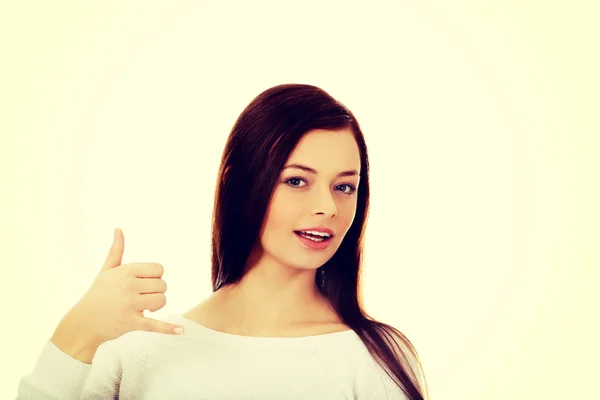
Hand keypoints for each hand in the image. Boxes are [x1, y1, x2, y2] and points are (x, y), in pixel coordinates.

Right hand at [64, 228, 183, 346]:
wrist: (83, 322)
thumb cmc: (98, 293)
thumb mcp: (107, 270)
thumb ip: (116, 250)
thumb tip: (118, 228)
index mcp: (126, 271)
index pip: (159, 269)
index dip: (155, 277)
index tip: (144, 283)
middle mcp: (128, 286)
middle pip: (163, 285)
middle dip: (156, 292)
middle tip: (142, 298)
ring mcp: (130, 305)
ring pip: (162, 301)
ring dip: (156, 306)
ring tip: (143, 308)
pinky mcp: (131, 323)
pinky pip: (155, 324)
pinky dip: (168, 328)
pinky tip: (181, 330)